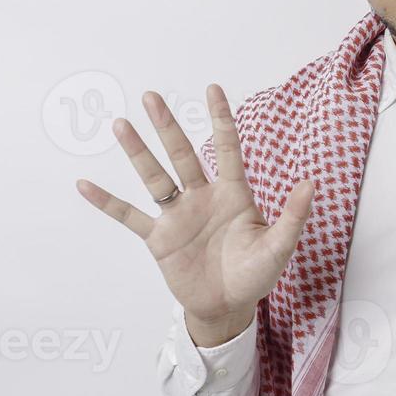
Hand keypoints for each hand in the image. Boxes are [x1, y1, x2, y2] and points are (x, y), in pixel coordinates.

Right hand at [75, 84, 315, 345]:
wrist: (228, 307)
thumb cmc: (256, 274)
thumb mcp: (279, 247)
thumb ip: (293, 216)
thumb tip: (310, 184)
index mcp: (232, 194)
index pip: (227, 149)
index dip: (220, 119)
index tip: (212, 89)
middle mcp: (201, 198)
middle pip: (182, 155)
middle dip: (167, 127)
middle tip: (151, 96)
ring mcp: (178, 217)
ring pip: (155, 178)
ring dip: (138, 153)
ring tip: (120, 125)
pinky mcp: (159, 239)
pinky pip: (129, 216)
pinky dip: (107, 202)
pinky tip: (85, 185)